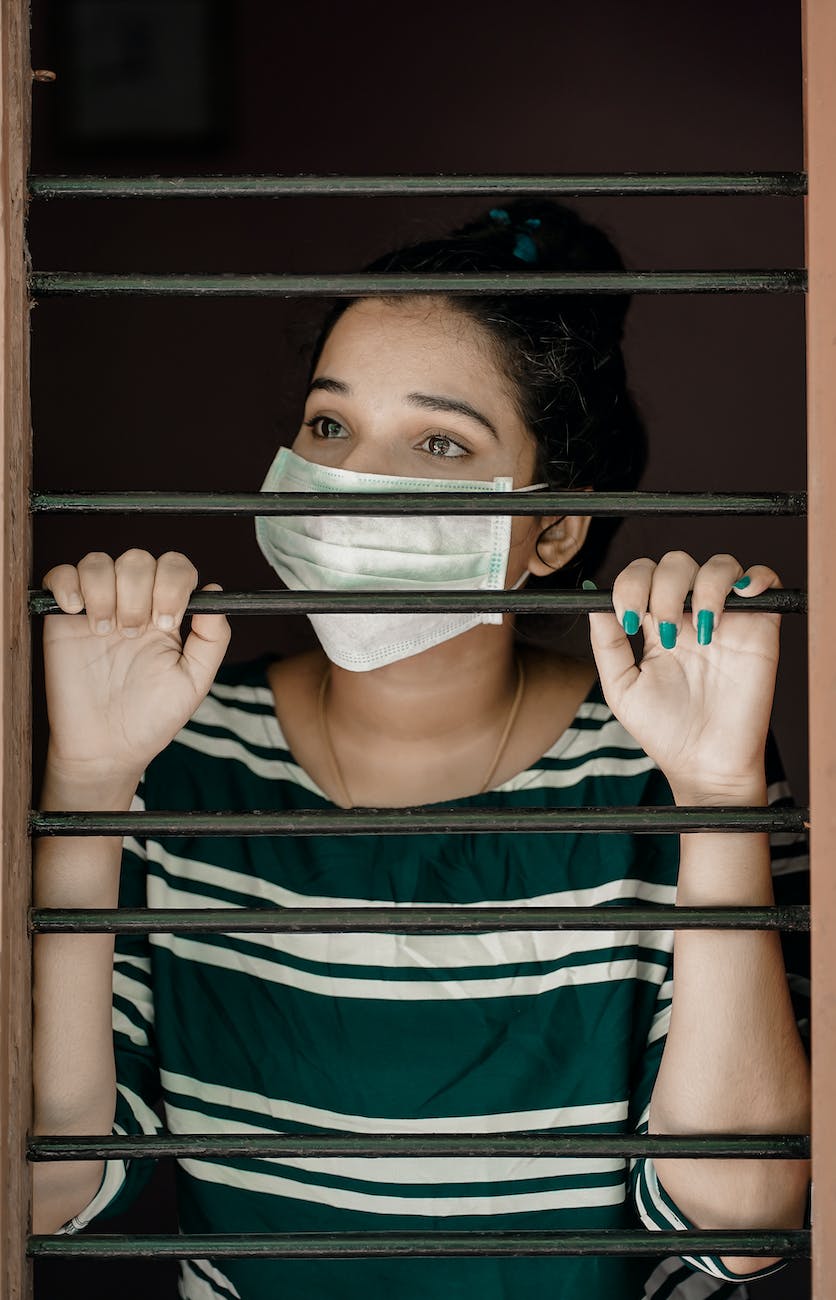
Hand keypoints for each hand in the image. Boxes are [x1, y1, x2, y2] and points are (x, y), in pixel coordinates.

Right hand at [41, 550, 230, 781]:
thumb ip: (213, 638)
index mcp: (167, 613)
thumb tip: (216, 591)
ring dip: (104, 591)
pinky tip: (77, 612)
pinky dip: (68, 584)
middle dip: (138, 592)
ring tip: (105, 631)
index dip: (173, 583)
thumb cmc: (152, 717)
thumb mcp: (195, 681)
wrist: (107, 747)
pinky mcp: (63, 618)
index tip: (166, 622)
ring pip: (99, 562)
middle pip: (138, 559)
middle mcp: (133, 603)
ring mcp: (97, 607)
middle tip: (133, 634)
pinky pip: (61, 574)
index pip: (175, 567)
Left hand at [586, 552, 779, 799]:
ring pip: (720, 564)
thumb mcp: (621, 688)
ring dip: (705, 587)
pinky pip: (765, 580)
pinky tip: (740, 600)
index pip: (642, 576)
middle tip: (665, 633)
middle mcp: (690, 614)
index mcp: (655, 623)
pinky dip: (756, 577)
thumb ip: (607, 644)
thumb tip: (594, 600)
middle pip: (676, 563)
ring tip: (703, 630)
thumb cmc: (664, 730)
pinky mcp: (760, 627)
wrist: (705, 763)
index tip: (627, 617)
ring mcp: (726, 618)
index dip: (631, 584)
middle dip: (665, 589)